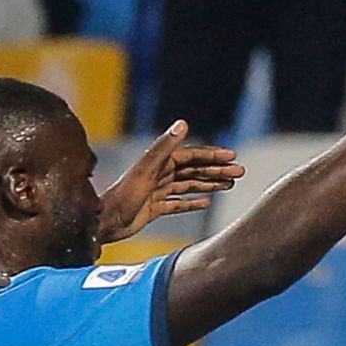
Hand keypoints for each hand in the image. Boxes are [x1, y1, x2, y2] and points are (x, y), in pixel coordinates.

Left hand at [98, 121, 244, 243]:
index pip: (192, 156)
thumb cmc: (123, 195)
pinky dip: (193, 202)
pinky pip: (179, 203)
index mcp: (159, 163)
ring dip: (209, 184)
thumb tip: (183, 123)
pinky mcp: (156, 208)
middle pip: (194, 170)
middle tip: (239, 173)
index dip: (212, 155)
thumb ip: (165, 146)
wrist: (106, 222)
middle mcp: (160, 174)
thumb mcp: (147, 168)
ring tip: (229, 185)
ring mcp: (158, 191)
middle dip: (217, 170)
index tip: (232, 157)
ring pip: (190, 185)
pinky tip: (206, 203)